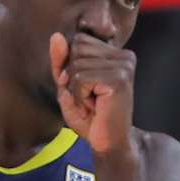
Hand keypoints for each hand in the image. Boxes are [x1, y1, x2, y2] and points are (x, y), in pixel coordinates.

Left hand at [49, 32, 134, 155]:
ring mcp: (123, 66)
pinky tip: (94, 107)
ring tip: (93, 103)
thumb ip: (61, 61)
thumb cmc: (91, 117)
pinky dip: (79, 97)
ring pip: (77, 64)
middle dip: (74, 76)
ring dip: (77, 89)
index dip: (72, 65)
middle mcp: (124, 56)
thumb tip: (55, 36)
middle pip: (77, 48)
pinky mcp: (118, 79)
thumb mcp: (69, 85)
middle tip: (90, 98)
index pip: (79, 40)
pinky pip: (80, 78)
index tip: (86, 88)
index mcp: (117, 53)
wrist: (109, 144)